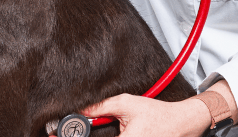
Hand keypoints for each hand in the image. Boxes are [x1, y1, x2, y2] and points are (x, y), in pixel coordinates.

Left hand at [80, 94, 211, 136]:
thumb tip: (82, 109)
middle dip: (88, 136)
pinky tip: (109, 133)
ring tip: (95, 130)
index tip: (57, 135)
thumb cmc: (156, 114)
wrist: (180, 123)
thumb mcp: (127, 104)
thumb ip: (102, 106)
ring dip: (100, 136)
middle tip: (70, 131)